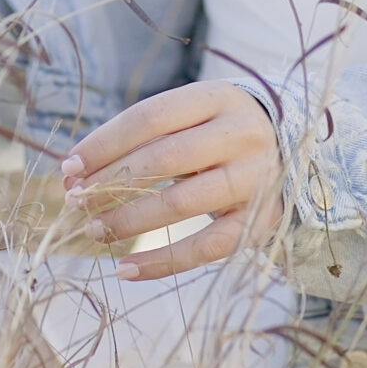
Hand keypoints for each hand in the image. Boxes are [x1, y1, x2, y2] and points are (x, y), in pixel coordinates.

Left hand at [60, 82, 281, 280]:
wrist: (297, 150)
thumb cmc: (222, 132)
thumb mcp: (195, 116)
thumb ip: (143, 137)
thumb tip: (74, 170)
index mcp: (218, 98)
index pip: (149, 118)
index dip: (103, 143)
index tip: (69, 167)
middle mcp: (240, 135)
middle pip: (162, 159)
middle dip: (109, 183)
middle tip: (75, 201)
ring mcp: (254, 179)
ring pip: (180, 204)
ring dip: (127, 220)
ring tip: (94, 230)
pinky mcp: (260, 221)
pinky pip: (204, 247)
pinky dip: (161, 262)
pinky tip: (126, 269)